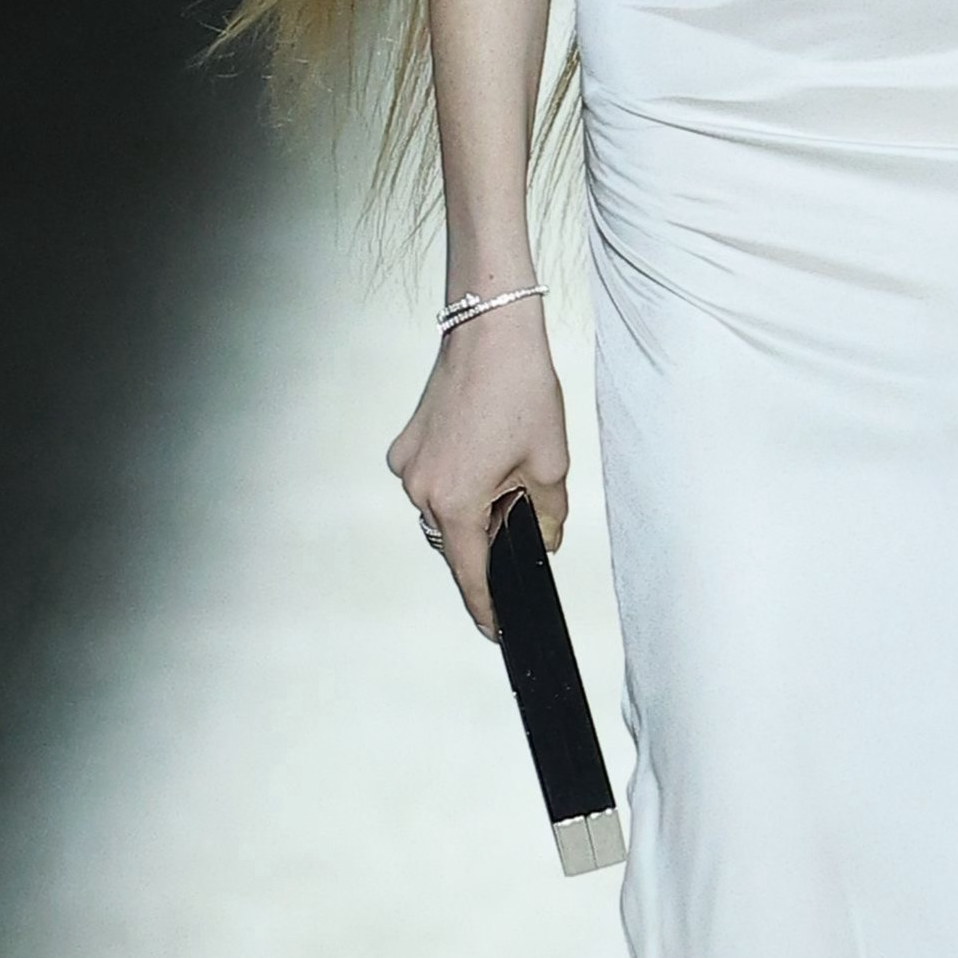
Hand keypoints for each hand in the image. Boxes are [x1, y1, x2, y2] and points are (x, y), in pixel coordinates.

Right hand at [389, 306, 570, 638]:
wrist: (490, 330)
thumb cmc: (517, 387)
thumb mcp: (550, 462)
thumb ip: (548, 513)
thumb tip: (544, 537)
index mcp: (456, 501)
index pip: (471, 573)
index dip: (485, 605)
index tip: (495, 627)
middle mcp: (421, 487)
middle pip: (457, 539)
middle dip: (490, 536)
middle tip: (523, 512)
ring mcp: (409, 464)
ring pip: (444, 508)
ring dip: (474, 505)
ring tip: (510, 470)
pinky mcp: (407, 443)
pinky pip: (433, 479)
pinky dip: (458, 479)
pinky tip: (488, 452)